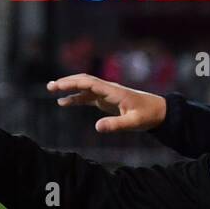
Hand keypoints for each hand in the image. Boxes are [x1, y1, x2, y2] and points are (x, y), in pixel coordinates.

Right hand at [45, 74, 166, 132]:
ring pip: (84, 86)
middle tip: (50, 86)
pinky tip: (64, 102)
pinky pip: (87, 96)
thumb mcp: (134, 122)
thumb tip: (96, 128)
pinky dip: (75, 98)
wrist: (159, 111)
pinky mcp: (106, 100)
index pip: (89, 84)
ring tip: (51, 89)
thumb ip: (116, 125)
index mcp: (113, 91)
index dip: (73, 84)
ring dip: (68, 87)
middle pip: (84, 80)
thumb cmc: (148, 115)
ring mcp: (106, 94)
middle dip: (66, 82)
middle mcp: (108, 89)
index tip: (58, 86)